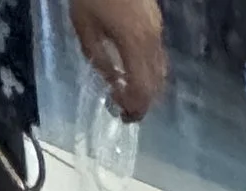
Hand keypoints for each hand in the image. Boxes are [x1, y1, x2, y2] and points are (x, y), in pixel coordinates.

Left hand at [71, 0, 166, 117]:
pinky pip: (157, 54)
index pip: (143, 90)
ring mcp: (157, 29)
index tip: (122, 115)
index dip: (135, 108)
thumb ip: (99, 59)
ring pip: (160, 69)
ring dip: (147, 85)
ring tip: (128, 90)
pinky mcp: (156, 20)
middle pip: (156, 83)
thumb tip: (111, 83)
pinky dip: (148, 69)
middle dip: (143, 101)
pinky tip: (132, 68)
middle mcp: (152, 40)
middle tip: (126, 109)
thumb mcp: (84, 27)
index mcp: (134, 44)